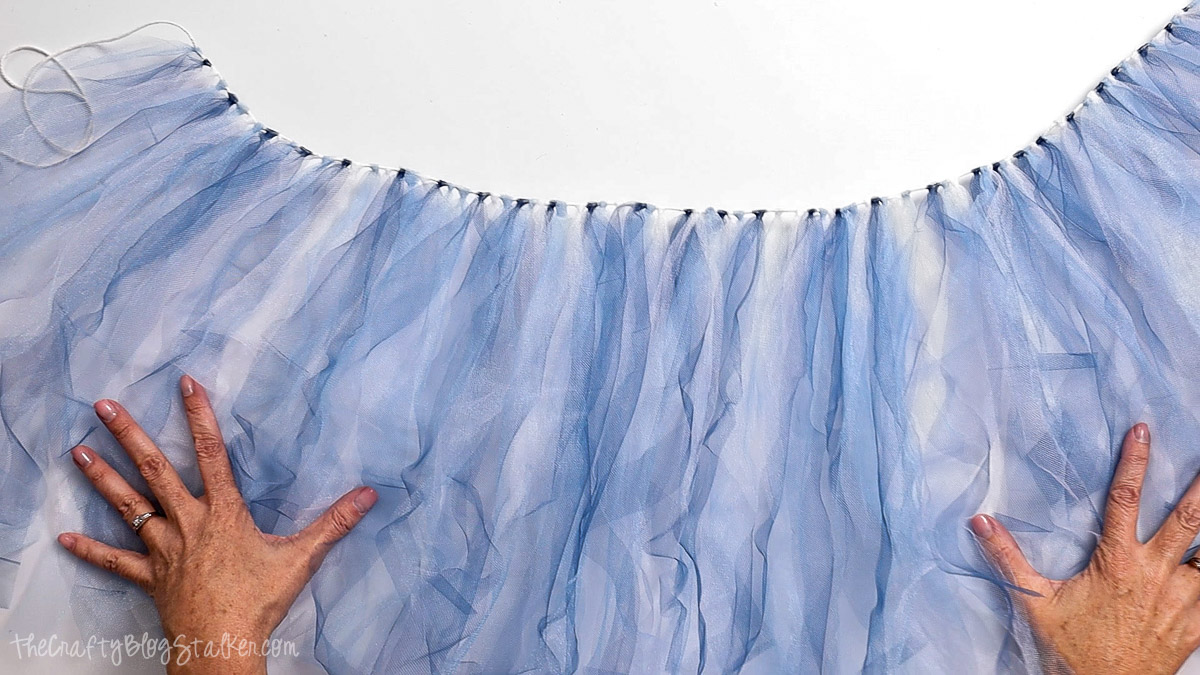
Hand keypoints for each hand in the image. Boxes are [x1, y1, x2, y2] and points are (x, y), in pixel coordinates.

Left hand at [57, 374, 377, 673]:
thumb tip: (369, 495)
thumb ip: (335, 522)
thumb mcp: (303, 556)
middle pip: (155, 470)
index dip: (199, 416)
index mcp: (223, 511)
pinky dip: (89, 550)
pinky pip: (115, 561)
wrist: (223, 641)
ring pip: (128, 506)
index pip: (211, 453)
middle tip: (105, 406)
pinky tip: (63, 538)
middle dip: (130, 435)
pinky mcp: (150, 576)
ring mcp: (164, 548)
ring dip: (102, 477)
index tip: (185, 384)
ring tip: (77, 450)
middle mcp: (188, 522)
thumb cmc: (259, 600)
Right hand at [971, 422, 1199, 673]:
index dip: (1134, 461)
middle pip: (1189, 521)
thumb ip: (1008, 558)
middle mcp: (1155, 575)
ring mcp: (1182, 598)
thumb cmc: (1074, 649)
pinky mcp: (1197, 622)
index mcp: (1117, 563)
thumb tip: (980, 522)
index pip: (1125, 499)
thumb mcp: (1036, 601)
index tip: (1142, 430)